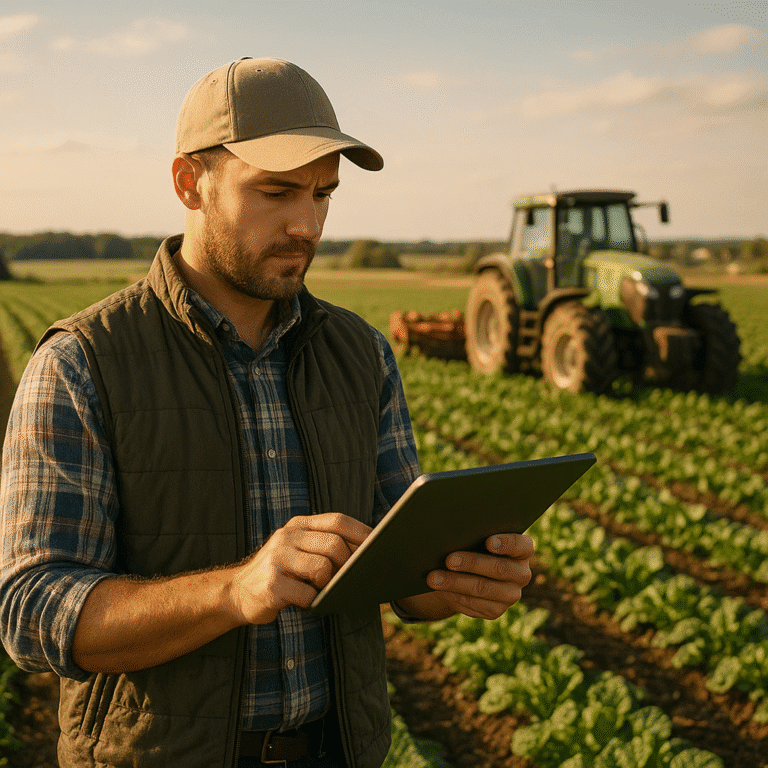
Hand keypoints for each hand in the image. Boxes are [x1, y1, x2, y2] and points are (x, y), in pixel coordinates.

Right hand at [229, 513, 370, 624]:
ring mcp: (277, 559)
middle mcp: (287, 537)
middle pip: (334, 544)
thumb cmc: (280, 572)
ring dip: (330, 584)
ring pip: (323, 568)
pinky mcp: (271, 585)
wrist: (236, 592)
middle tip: (350, 577)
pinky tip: (306, 602)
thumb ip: (323, 544)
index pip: (337, 520)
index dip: (361, 532)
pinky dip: (314, 602)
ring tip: (324, 589)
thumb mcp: (297, 549)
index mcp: (298, 525)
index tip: (379, 544)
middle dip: (349, 563)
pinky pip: (308, 594)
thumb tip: (367, 551)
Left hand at [399, 533, 534, 620]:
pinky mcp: (496, 610)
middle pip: (499, 568)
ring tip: (434, 578)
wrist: (469, 572)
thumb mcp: (477, 536)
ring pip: (482, 588)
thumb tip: (451, 530)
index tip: (489, 541)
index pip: (521, 545)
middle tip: (449, 559)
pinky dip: (454, 594)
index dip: (506, 543)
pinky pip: (474, 604)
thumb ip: (474, 532)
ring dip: (455, 583)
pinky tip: (440, 589)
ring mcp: (511, 594)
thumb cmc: (473, 543)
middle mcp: (521, 573)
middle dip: (471, 563)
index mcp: (522, 550)